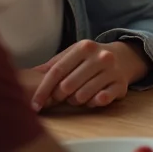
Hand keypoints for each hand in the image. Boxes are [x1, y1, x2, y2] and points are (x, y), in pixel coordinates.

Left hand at [29, 40, 146, 110]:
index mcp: (84, 47)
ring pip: (82, 96)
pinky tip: (92, 98)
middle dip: (60, 96)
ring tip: (77, 96)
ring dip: (75, 101)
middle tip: (62, 96)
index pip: (57, 71)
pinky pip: (101, 100)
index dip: (43, 90)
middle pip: (68, 86)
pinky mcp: (121, 85)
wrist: (124, 57)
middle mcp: (100, 57)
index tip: (33, 104)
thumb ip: (52, 65)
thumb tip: (28, 76)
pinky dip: (92, 103)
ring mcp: (112, 71)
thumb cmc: (90, 59)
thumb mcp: (72, 55)